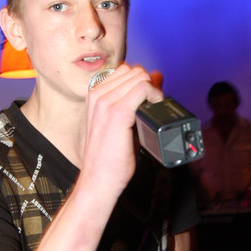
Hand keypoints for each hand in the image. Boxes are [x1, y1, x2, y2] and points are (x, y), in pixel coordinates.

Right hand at [83, 63, 163, 194]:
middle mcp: (97, 95)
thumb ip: (135, 99)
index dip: (141, 82)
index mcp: (94, 95)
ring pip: (140, 77)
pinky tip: (155, 110)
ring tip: (154, 110)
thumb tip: (156, 77)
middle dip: (149, 85)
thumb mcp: (121, 122)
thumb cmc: (109, 157)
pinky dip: (155, 96)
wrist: (98, 180)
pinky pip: (143, 88)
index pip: (125, 70)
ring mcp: (105, 102)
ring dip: (153, 90)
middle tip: (154, 106)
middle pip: (134, 71)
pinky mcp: (117, 112)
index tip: (148, 99)